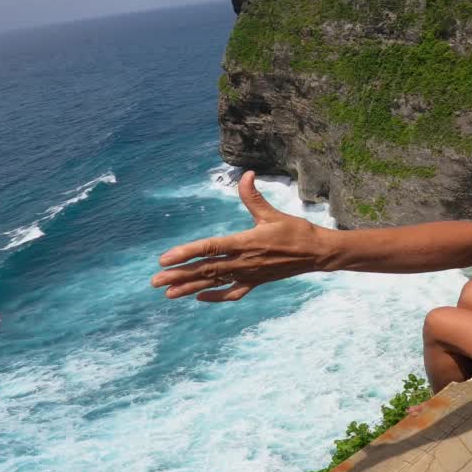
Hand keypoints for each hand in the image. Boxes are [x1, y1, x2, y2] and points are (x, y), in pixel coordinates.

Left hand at [151, 170, 327, 301]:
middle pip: (206, 269)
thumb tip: (246, 174)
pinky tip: (200, 298)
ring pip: (214, 283)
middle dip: (179, 275)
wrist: (317, 253)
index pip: (210, 248)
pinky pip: (232, 293)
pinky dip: (216, 297)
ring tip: (168, 293)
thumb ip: (254, 196)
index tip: (165, 259)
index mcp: (246, 243)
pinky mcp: (256, 282)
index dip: (186, 253)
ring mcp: (249, 275)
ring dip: (190, 288)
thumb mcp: (272, 213)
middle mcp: (244, 262)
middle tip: (155, 280)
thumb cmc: (296, 231)